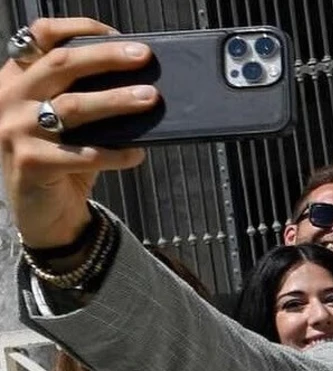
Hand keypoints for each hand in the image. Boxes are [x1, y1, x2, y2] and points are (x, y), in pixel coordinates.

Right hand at [0, 18, 157, 248]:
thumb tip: (137, 76)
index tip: (116, 33)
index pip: (40, 37)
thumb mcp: (66, 120)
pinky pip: (82, 154)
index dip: (78, 29)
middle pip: (61, 65)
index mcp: (16, 79)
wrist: (42, 212)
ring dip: (116, 100)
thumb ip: (83, 94)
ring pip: (72, 106)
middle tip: (143, 57)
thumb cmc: (62, 158)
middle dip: (106, 57)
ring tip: (150, 98)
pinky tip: (138, 153)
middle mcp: (9, 99)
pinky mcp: (30, 163)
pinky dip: (115, 153)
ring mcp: (15, 131)